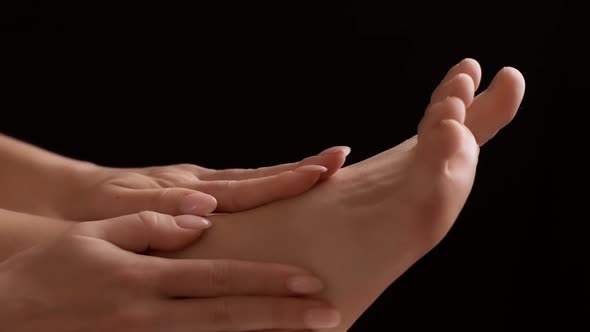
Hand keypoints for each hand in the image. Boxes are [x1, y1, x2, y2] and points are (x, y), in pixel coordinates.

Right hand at [0, 211, 340, 330]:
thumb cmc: (54, 261)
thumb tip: (202, 218)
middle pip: (228, 316)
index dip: (266, 281)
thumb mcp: (97, 234)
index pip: (219, 280)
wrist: (9, 304)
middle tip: (331, 315)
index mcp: (142, 278)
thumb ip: (152, 225)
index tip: (309, 282)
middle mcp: (149, 314)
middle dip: (282, 318)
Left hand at [57, 146, 349, 219]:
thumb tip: (205, 209)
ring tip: (326, 170)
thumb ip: (162, 209)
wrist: (76, 201)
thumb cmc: (97, 210)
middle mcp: (201, 185)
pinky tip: (284, 191)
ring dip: (288, 177)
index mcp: (188, 189)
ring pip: (252, 183)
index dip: (287, 180)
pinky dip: (265, 189)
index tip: (324, 169)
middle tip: (340, 159)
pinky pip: (237, 193)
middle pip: (260, 178)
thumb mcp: (121, 210)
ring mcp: (199, 187)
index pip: (248, 186)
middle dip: (301, 170)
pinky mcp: (193, 195)